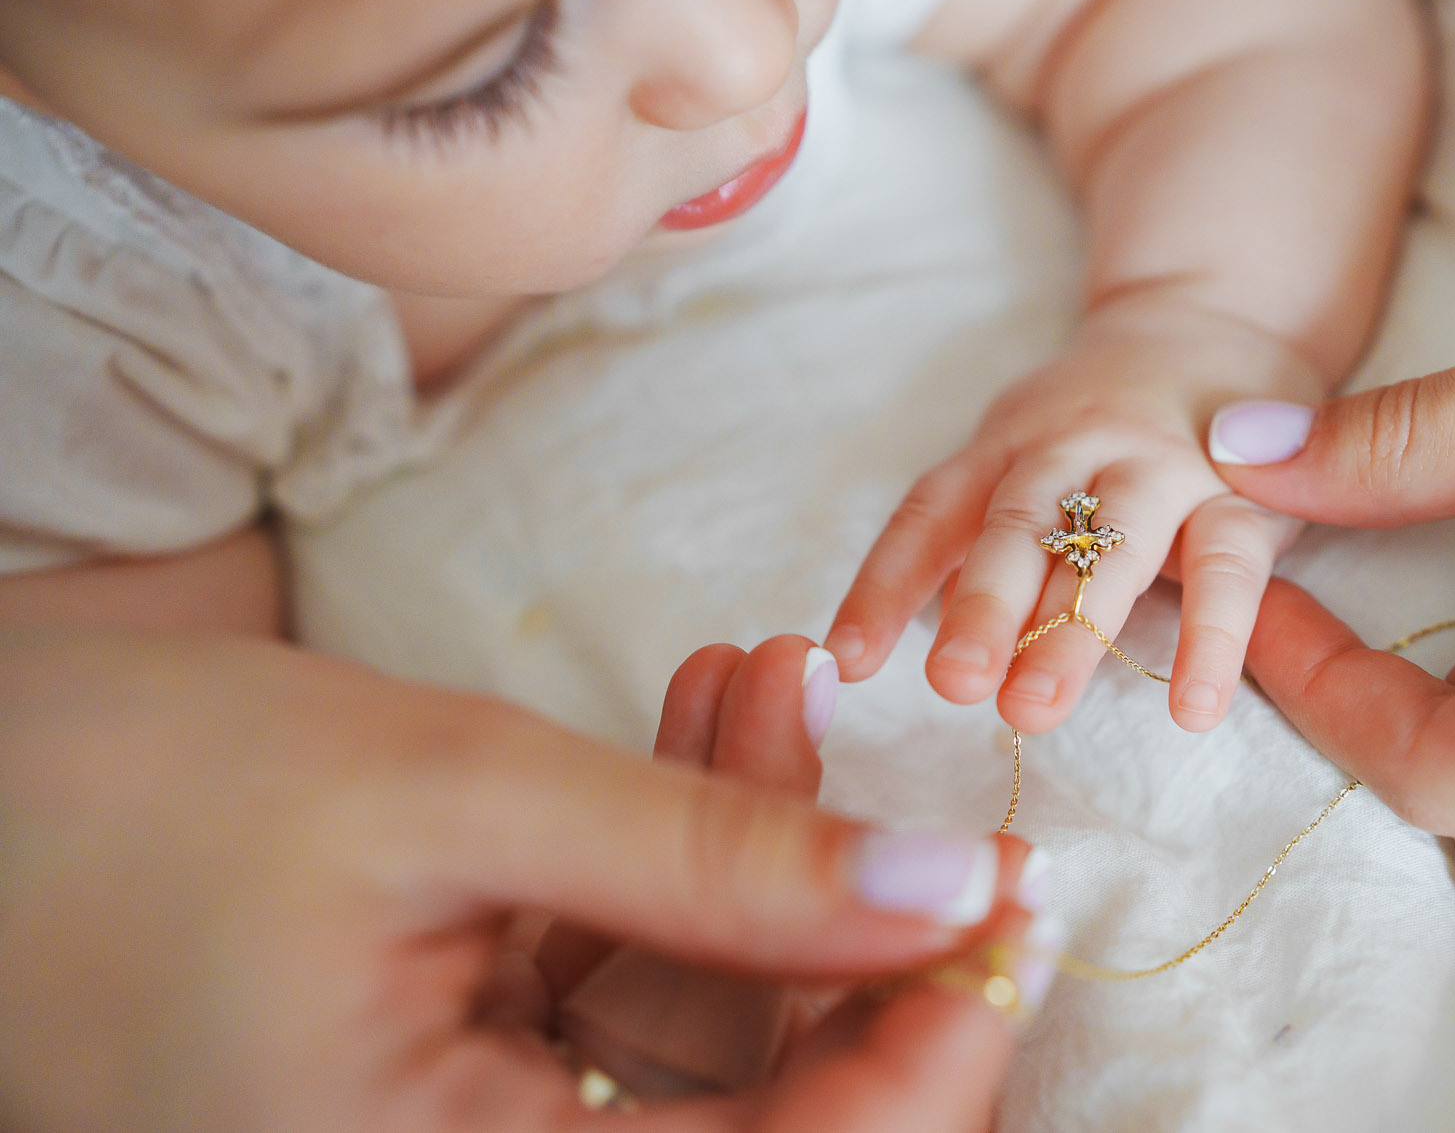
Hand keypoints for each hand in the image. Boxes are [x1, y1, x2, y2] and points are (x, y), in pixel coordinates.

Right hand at [0, 630, 1042, 1130]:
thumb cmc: (127, 801)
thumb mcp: (446, 805)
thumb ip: (707, 863)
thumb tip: (947, 893)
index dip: (930, 1052)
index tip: (1011, 902)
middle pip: (764, 1109)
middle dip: (849, 929)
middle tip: (916, 784)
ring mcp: (466, 1125)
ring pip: (694, 1018)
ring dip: (753, 849)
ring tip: (774, 681)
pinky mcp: (453, 1048)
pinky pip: (612, 969)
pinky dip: (667, 846)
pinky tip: (704, 714)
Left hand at [827, 296, 1318, 731]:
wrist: (1213, 326)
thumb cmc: (1100, 430)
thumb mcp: (1027, 463)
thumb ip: (986, 546)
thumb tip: (945, 642)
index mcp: (1008, 444)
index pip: (933, 511)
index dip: (885, 583)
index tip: (845, 660)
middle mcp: (1076, 444)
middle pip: (1019, 523)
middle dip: (984, 605)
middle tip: (954, 683)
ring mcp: (1164, 465)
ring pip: (1115, 543)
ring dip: (1072, 628)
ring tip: (1036, 710)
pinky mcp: (1247, 494)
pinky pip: (1226, 566)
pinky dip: (1211, 637)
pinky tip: (1191, 709)